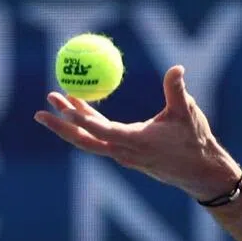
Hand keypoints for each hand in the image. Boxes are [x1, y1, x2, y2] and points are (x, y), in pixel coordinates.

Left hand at [34, 64, 241, 199]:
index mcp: (136, 141)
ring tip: (58, 99)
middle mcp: (124, 152)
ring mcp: (123, 155)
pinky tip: (82, 107)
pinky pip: (100, 139)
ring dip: (72, 122)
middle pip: (84, 141)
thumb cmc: (195, 141)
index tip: (63, 105)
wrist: (200, 172)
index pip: (101, 131)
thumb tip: (177, 68)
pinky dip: (87, 124)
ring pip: (90, 140)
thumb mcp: (188, 112)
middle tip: (41, 109)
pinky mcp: (126, 155)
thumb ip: (177, 90)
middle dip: (61, 126)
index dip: (81, 119)